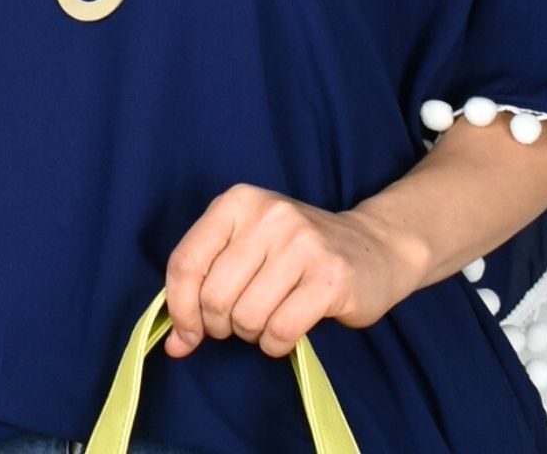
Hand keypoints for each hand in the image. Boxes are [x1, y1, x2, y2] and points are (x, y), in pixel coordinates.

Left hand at [163, 183, 428, 359]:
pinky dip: (275, 344)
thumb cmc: (295, 252)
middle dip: (219, 325)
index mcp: (238, 201)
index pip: (186, 262)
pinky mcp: (330, 277)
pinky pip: (280, 331)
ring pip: (246, 316)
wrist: (372, 246)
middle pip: (214, 295)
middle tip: (238, 322)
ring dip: (251, 334)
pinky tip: (285, 331)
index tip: (185, 333)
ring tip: (267, 319)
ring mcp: (302, 244)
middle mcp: (269, 215)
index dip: (179, 307)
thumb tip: (174, 344)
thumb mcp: (245, 247)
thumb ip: (204, 284)